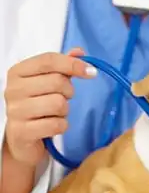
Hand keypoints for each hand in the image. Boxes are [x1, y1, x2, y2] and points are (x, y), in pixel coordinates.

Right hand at [4, 48, 96, 165]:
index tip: (91, 72)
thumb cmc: (38, 108)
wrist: (23, 140)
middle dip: (68, 93)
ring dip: (64, 111)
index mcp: (18, 72)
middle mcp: (13, 89)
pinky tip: (52, 127)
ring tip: (55, 114)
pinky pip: (57, 124)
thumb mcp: (48, 84)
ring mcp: (15, 111)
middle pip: (57, 82)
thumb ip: (62, 67)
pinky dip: (61, 126)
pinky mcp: (22, 132)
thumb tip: (80, 52)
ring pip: (59, 104)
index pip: (49, 60)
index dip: (73, 64)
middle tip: (63, 99)